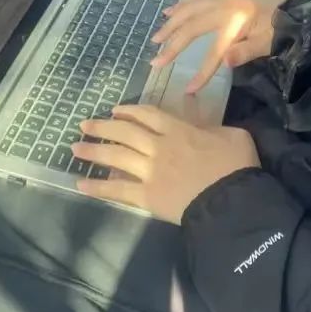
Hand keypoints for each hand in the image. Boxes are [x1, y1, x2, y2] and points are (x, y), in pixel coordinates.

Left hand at [72, 105, 260, 223]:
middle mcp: (159, 147)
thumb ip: (208, 123)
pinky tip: (81, 183)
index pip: (148, 115)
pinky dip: (98, 186)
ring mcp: (150, 172)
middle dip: (103, 127)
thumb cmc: (235, 166)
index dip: (129, 111)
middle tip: (83, 125)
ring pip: (116, 156)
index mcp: (179, 130)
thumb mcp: (231, 134)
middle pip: (125, 133)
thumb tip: (195, 110)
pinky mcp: (147, 196)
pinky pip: (118, 190)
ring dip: (94, 151)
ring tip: (75, 148)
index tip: (115, 111)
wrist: (231, 201)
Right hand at [151, 0, 310, 91]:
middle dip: (173, 44)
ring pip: (190, 8)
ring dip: (172, 23)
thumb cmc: (283, 26)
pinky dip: (181, 4)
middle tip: (155, 60)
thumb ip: (246, 51)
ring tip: (156, 37)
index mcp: (236, 21)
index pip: (214, 52)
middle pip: (192, 26)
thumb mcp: (269, 42)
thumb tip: (225, 62)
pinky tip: (171, 10)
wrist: (295, 2)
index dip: (202, 72)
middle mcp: (225, 6)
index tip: (188, 90)